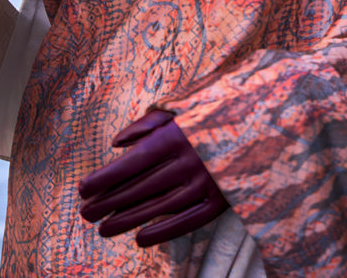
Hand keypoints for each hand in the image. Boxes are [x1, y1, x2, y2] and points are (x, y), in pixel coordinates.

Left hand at [79, 108, 228, 247]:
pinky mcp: (222, 200)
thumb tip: (117, 144)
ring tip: (103, 229)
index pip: (133, 162)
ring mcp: (207, 183)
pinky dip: (164, 232)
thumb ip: (148, 123)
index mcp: (178, 135)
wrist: (264, 118)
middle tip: (85, 213)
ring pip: (160, 208)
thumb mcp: (182, 106)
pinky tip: (141, 239)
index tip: (83, 189)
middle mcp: (191, 161)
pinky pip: (188, 221)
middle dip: (109, 202)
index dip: (106, 177)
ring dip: (128, 220)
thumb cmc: (214, 109)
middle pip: (141, 188)